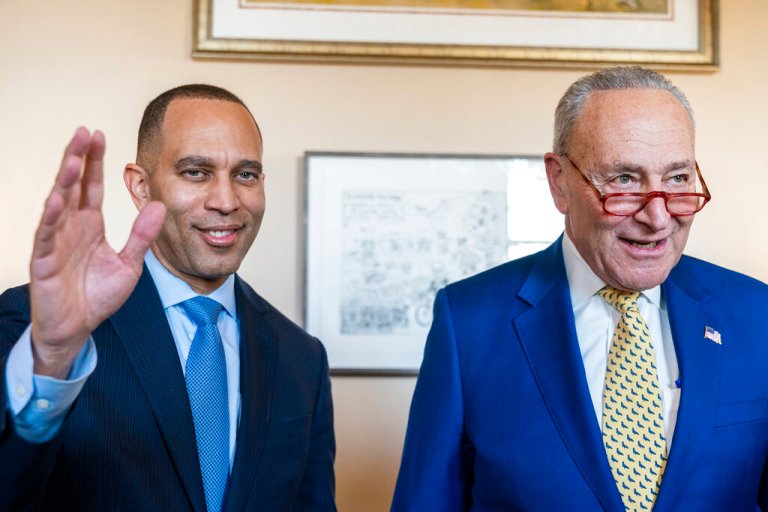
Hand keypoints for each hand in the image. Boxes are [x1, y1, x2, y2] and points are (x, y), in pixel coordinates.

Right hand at [29, 127, 165, 377]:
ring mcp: (55, 242)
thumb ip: (142, 236)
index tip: (99, 134)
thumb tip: (158, 205)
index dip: (95, 161)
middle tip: (84, 132)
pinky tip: (57, 198)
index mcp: (90, 225)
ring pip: (58, 204)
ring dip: (65, 181)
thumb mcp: (129, 264)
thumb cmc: (98, 296)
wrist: (78, 329)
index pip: (91, 186)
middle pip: (73, 186)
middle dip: (78, 158)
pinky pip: (46, 235)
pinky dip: (51, 217)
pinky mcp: (44, 261)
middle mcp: (71, 227)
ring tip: (73, 158)